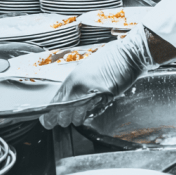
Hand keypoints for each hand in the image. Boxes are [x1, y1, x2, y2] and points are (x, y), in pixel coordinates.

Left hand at [40, 27, 154, 128]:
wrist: (128, 54)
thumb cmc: (111, 58)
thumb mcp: (88, 69)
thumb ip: (78, 84)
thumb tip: (68, 97)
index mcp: (73, 77)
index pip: (55, 101)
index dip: (50, 114)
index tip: (47, 121)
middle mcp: (79, 85)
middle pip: (63, 112)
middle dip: (63, 119)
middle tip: (65, 121)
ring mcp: (92, 91)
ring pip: (78, 115)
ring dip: (78, 118)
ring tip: (81, 115)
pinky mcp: (105, 96)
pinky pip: (95, 111)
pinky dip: (93, 113)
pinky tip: (95, 107)